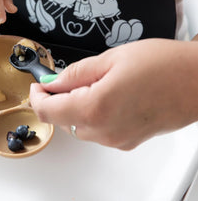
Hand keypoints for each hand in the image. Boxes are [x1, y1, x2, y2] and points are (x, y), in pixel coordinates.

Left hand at [29, 38, 197, 149]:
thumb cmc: (163, 65)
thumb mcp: (110, 59)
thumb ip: (74, 74)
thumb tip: (52, 82)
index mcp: (94, 109)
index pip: (47, 111)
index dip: (37, 97)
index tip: (38, 85)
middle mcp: (104, 131)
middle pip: (62, 119)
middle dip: (58, 98)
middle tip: (67, 77)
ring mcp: (117, 139)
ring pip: (79, 125)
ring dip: (76, 106)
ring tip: (96, 83)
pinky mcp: (128, 141)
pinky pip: (98, 130)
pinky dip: (93, 114)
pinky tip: (108, 95)